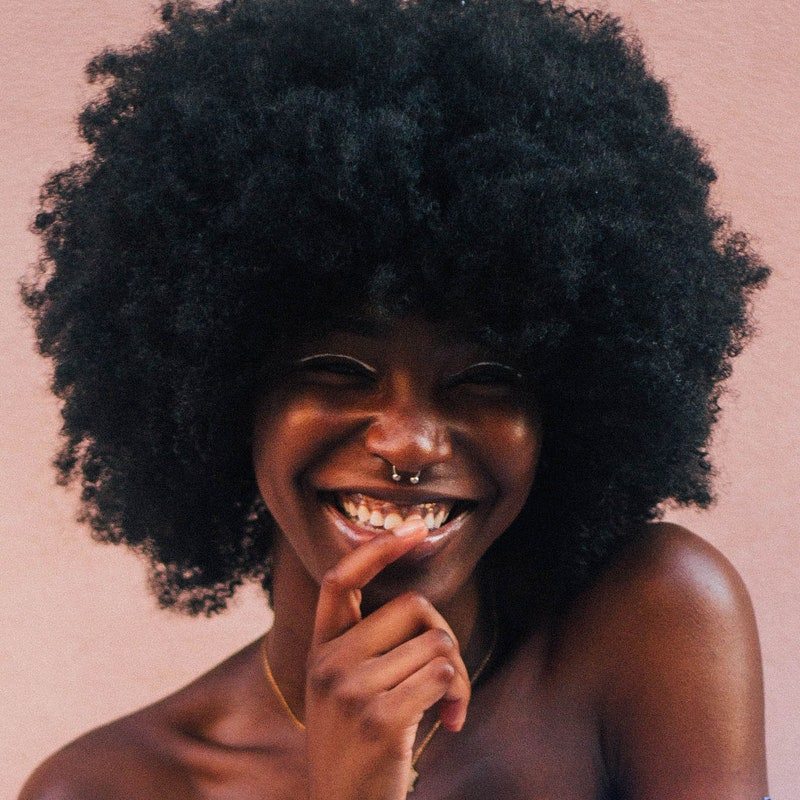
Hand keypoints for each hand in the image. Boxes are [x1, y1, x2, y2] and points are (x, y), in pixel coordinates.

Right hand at [305, 516, 471, 799]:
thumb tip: (422, 612)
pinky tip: (448, 722)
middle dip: (445, 637)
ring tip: (449, 707)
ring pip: (436, 645)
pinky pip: (443, 676)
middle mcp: (328, 662)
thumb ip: (366, 647)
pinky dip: (459, 696)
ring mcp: (350, 689)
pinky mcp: (378, 718)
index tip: (414, 528)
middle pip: (412, 608)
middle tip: (449, 677)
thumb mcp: (344, 690)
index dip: (377, 548)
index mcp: (320, 649)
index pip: (339, 580)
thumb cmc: (358, 747)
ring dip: (458, 678)